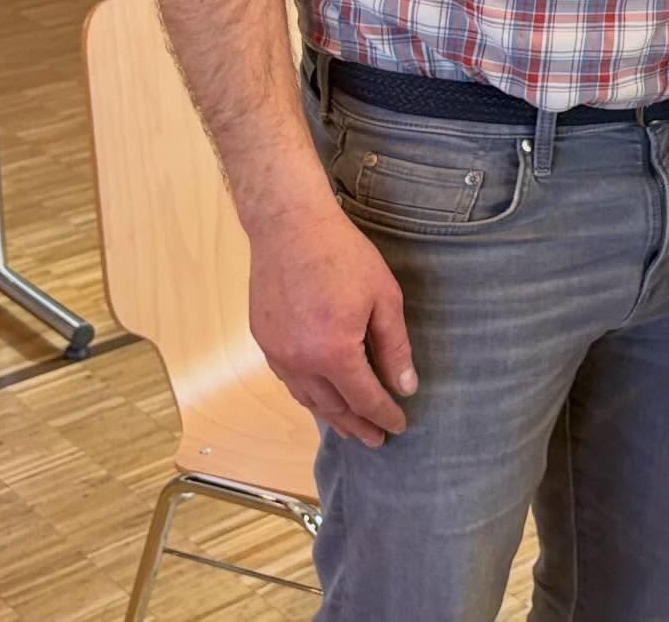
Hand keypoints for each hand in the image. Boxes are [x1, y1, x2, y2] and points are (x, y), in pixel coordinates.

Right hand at [248, 199, 416, 447]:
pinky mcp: (264, 340)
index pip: (364, 398)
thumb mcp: (383, 296)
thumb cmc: (343, 255)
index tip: (398, 426)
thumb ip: (394, 345)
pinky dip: (307, 394)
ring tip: (349, 426)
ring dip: (331, 416)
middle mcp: (301, 362)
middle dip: (357, 426)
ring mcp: (278, 353)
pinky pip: (289, 380)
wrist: (290, 227)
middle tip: (376, 441)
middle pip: (333, 407)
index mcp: (335, 353)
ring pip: (307, 399)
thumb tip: (405, 386)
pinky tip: (318, 396)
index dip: (383, 415)